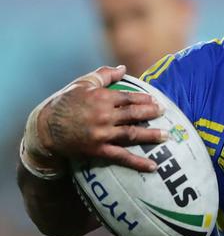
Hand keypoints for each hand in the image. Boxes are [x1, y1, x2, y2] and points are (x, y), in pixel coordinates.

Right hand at [36, 66, 166, 171]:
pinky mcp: (98, 150)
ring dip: (151, 136)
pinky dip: (138, 163)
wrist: (45, 128)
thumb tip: (123, 68)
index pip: (129, 98)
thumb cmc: (65, 102)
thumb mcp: (82, 84)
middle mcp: (103, 116)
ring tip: (166, 136)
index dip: (145, 100)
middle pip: (134, 114)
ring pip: (132, 134)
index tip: (156, 101)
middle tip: (164, 113)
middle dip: (152, 113)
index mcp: (101, 98)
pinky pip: (122, 157)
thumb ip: (104, 75)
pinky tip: (153, 166)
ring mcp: (102, 134)